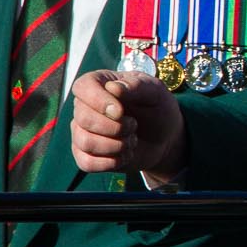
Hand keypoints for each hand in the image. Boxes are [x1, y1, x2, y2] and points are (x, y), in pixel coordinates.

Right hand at [69, 70, 187, 178]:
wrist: (164, 138)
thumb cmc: (157, 108)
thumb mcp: (156, 92)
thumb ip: (137, 85)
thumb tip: (113, 87)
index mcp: (99, 84)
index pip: (83, 87)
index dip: (98, 100)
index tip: (120, 112)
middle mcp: (85, 106)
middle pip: (83, 118)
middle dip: (115, 127)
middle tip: (135, 126)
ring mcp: (82, 131)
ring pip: (85, 142)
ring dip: (116, 146)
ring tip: (132, 141)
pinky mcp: (85, 154)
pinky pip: (86, 163)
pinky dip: (111, 162)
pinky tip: (125, 155)